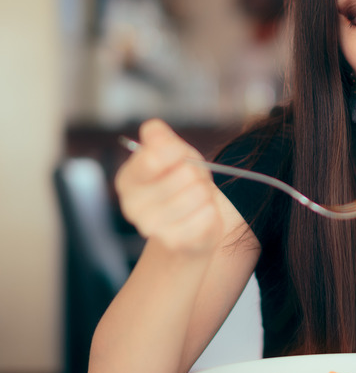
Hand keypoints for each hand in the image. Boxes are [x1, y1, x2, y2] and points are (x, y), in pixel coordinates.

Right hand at [115, 119, 222, 255]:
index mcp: (128, 179)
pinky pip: (208, 215)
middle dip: (196, 175)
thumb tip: (153, 129)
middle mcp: (132, 207)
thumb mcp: (173, 154)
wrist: (191, 224)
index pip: (153, 157)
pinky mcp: (176, 242)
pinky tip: (199, 216)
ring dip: (205, 194)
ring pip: (199, 194)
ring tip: (196, 200)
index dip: (177, 152)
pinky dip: (211, 212)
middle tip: (191, 183)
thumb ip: (161, 139)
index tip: (180, 157)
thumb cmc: (181, 184)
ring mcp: (153, 228)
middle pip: (185, 174)